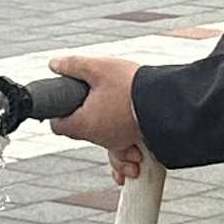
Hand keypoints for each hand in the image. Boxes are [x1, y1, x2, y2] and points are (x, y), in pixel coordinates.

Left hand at [50, 50, 144, 182]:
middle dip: (84, 119)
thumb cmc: (132, 86)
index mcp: (84, 123)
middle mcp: (99, 138)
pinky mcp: (137, 144)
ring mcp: (119, 143)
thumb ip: (73, 66)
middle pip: (81, 133)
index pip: (58, 126)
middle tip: (90, 99)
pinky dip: (125, 156)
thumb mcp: (98, 68)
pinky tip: (129, 158)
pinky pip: (126, 154)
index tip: (66, 99)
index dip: (59, 111)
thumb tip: (55, 65)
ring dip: (104, 137)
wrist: (169, 101)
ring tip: (105, 121)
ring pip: (104, 146)